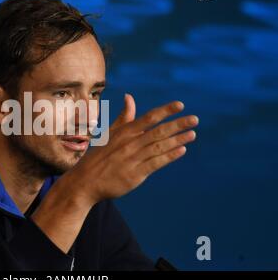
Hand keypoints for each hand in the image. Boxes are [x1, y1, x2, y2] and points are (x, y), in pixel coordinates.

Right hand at [66, 96, 198, 205]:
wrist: (85, 182)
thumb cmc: (98, 156)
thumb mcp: (109, 134)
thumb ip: (124, 117)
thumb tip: (130, 97)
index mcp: (123, 133)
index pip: (147, 118)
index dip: (165, 111)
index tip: (180, 105)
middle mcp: (128, 144)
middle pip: (157, 131)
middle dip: (177, 124)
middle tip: (195, 119)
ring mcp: (132, 160)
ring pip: (159, 147)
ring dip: (177, 140)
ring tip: (192, 134)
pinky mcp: (134, 175)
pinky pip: (156, 163)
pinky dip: (169, 156)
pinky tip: (181, 150)